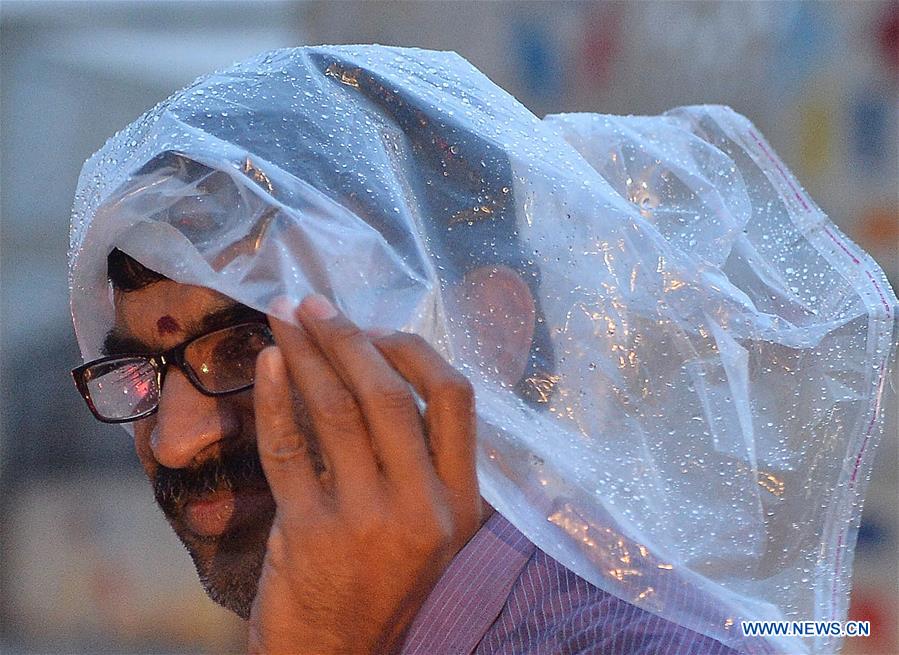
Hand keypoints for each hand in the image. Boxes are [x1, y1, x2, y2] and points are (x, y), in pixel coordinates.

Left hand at [247, 294, 482, 654]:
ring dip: (308, 354)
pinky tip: (270, 363)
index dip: (412, 349)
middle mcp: (423, 507)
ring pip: (337, 411)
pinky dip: (276, 398)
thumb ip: (415, 461)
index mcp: (461, 501)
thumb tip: (376, 372)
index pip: (454, 398)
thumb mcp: (424, 528)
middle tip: (314, 305)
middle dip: (348, 337)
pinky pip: (289, 449)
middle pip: (389, 394)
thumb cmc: (381, 587)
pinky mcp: (310, 533)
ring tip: (285, 317)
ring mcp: (367, 520)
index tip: (376, 329)